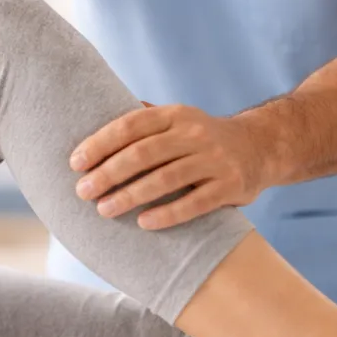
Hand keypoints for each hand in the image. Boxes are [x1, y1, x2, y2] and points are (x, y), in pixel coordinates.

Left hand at [70, 104, 268, 229]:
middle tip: (83, 192)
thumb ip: (142, 119)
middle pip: (144, 153)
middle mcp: (195, 134)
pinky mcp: (231, 186)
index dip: (100, 143)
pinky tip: (143, 223)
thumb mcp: (176, 119)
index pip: (130, 126)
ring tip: (105, 210)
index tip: (75, 163)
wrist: (261, 147)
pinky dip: (168, 214)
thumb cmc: (202, 138)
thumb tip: (93, 113)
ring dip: (131, 196)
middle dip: (109, 173)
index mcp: (175, 115)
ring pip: (166, 179)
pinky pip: (195, 203)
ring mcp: (215, 159)